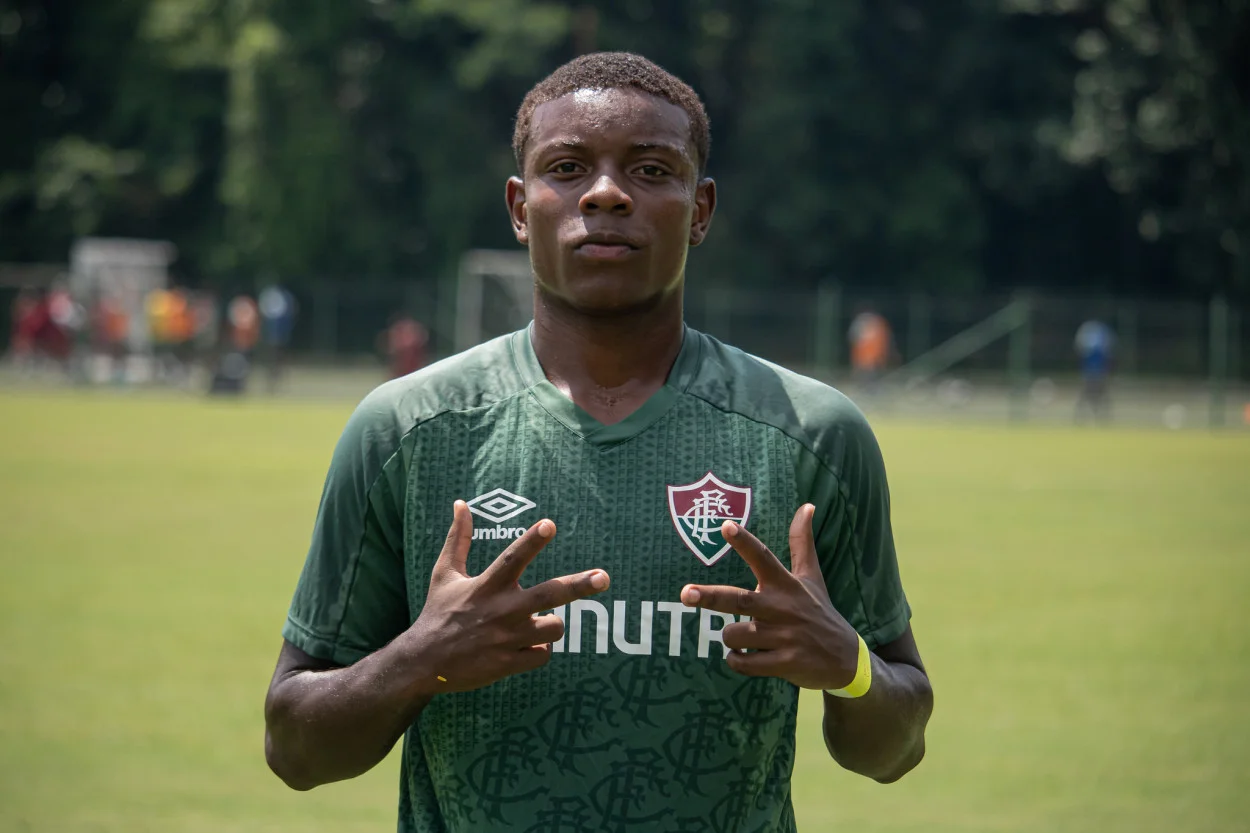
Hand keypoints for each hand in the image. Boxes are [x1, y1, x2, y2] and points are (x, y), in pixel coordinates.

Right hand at [402, 500, 609, 693]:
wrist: (424, 662)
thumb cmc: (438, 612)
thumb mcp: (445, 573)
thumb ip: (458, 539)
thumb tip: (461, 504)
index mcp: (487, 585)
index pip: (513, 558)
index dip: (532, 541)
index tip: (550, 524)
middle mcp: (501, 610)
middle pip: (550, 594)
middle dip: (579, 585)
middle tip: (604, 577)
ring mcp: (507, 638)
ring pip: (554, 627)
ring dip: (552, 624)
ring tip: (536, 623)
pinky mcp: (509, 663)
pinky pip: (543, 654)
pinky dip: (539, 649)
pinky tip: (524, 646)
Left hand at [680, 504, 859, 690]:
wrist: (845, 659)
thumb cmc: (819, 611)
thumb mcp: (811, 576)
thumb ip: (802, 542)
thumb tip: (807, 505)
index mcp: (787, 585)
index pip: (764, 558)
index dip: (744, 542)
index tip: (725, 525)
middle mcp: (784, 608)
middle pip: (740, 601)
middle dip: (710, 597)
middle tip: (685, 593)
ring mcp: (786, 637)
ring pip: (736, 636)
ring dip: (730, 639)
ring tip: (742, 638)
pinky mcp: (786, 663)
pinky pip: (744, 663)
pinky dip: (736, 661)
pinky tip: (743, 657)